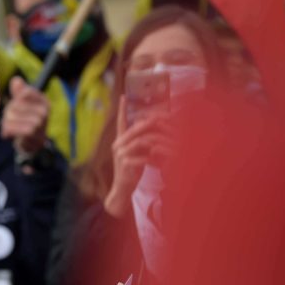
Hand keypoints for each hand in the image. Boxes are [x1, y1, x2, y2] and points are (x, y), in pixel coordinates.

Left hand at [0, 76, 49, 154]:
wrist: (32, 146)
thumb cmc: (25, 121)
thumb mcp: (23, 105)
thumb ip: (20, 91)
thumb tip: (16, 80)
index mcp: (43, 101)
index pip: (25, 92)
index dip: (15, 100)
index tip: (16, 107)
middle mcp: (44, 110)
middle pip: (16, 104)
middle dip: (8, 112)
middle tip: (9, 120)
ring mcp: (40, 122)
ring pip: (12, 115)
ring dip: (6, 122)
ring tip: (8, 127)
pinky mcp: (33, 134)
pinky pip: (13, 127)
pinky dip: (7, 130)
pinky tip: (6, 133)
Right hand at [104, 96, 173, 217]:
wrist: (122, 189)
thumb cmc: (132, 172)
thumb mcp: (136, 154)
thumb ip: (141, 143)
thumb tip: (153, 131)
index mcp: (119, 141)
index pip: (120, 122)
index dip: (121, 109)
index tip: (123, 96)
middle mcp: (117, 145)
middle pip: (135, 129)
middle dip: (149, 123)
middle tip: (162, 118)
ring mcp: (120, 154)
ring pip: (140, 141)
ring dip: (155, 141)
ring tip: (167, 141)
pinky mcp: (125, 164)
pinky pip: (141, 156)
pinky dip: (153, 157)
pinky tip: (161, 159)